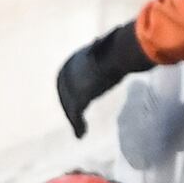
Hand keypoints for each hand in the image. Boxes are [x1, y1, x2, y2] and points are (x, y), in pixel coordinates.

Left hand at [55, 23, 151, 137]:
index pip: (65, 80)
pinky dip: (78, 125)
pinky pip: (75, 115)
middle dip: (69, 108)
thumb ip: (105, 59)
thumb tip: (113, 48)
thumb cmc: (117, 51)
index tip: (75, 104)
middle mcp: (67, 73)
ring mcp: (72, 85)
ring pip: (69, 106)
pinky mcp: (78, 98)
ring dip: (74, 120)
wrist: (118, 54)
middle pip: (65, 94)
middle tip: (76, 121)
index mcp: (72, 61)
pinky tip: (81, 134)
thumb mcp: (107, 55)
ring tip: (81, 131)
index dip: (68, 93)